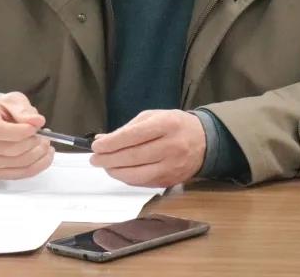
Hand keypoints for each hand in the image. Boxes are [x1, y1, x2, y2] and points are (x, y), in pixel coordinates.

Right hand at [0, 92, 53, 178]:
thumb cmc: (1, 108)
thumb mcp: (13, 100)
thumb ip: (24, 110)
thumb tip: (38, 122)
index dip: (18, 131)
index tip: (35, 128)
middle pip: (8, 149)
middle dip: (33, 143)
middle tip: (45, 134)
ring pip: (16, 163)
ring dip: (38, 154)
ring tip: (46, 142)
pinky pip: (18, 174)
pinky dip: (37, 167)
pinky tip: (46, 156)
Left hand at [90, 110, 205, 187]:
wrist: (204, 141)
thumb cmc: (174, 125)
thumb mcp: (152, 117)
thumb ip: (128, 129)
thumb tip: (102, 141)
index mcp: (167, 125)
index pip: (134, 136)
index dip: (112, 143)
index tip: (96, 146)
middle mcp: (171, 146)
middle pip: (133, 157)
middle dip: (109, 159)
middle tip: (95, 159)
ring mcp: (172, 167)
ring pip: (137, 175)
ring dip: (115, 172)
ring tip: (105, 166)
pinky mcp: (170, 181)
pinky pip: (143, 183)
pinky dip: (127, 179)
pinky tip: (120, 172)